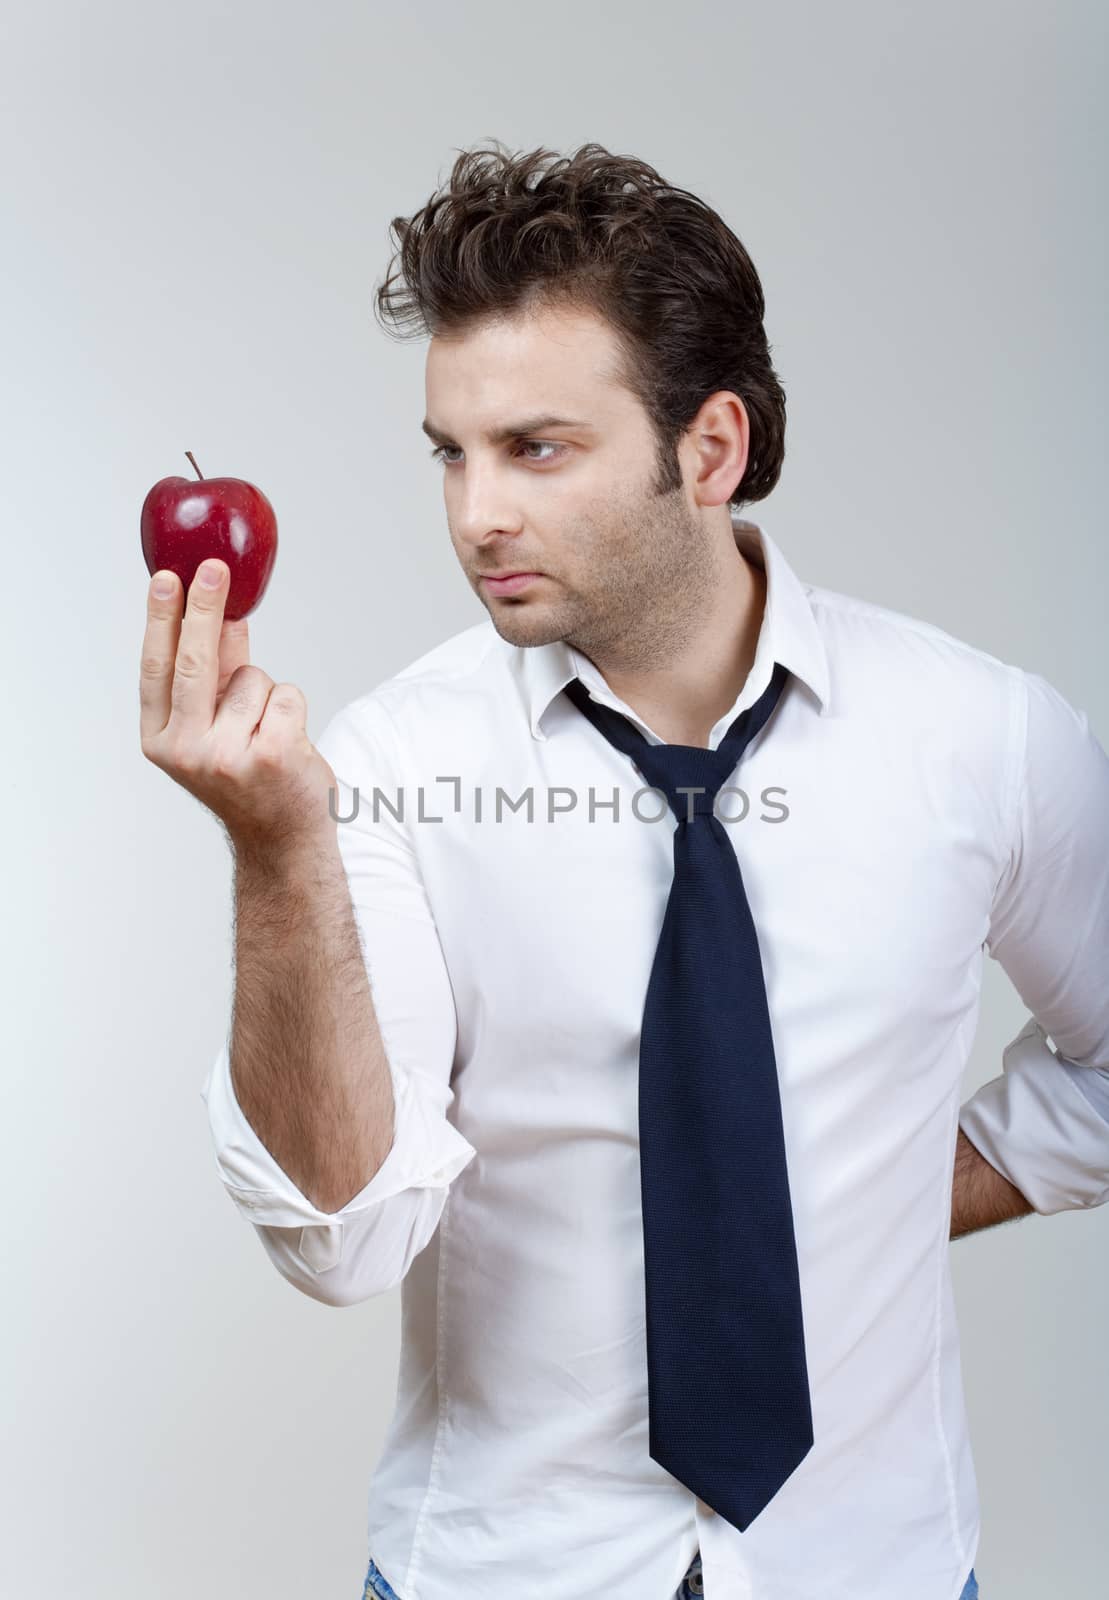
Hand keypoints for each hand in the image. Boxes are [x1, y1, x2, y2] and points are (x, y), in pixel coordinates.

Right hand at [139, 558, 338, 857]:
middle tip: (215, 568)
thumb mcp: (214, 728)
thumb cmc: (247, 777)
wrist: (281, 838)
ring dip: (266, 693)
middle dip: (206, 608)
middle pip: (196, 661)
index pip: (156, 668)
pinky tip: (287, 741)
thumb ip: (215, 674)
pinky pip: (287, 695)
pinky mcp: (273, 755)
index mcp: (161, 740)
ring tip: (265, 733)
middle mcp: (187, 750)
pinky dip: (292, 708)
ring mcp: (228, 755)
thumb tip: (221, 612)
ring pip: (254, 678)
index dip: (162, 620)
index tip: (167, 578)